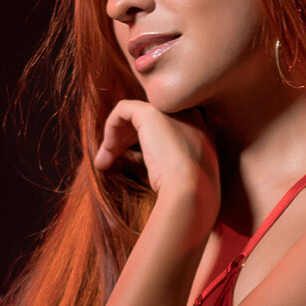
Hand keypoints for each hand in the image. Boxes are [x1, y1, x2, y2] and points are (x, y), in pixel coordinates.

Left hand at [94, 100, 219, 237]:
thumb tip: (157, 172)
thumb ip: (175, 168)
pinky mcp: (151, 113)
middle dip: (128, 138)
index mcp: (201, 131)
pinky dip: (110, 126)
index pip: (170, 127)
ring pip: (135, 115)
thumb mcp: (187, 180)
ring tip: (104, 162)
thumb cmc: (191, 195)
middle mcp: (189, 115)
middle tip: (112, 161)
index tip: (134, 161)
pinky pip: (123, 109)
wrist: (192, 191)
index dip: (149, 141)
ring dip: (116, 137)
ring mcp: (171, 111)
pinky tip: (107, 149)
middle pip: (151, 120)